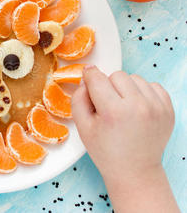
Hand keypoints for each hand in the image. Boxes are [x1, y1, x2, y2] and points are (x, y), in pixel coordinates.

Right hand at [72, 65, 178, 212]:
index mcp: (114, 112)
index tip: (88, 80)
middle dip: (108, 85)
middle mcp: (139, 107)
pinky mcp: (168, 109)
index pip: (97, 78)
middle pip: (117, 75)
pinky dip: (142, 92)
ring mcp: (157, 107)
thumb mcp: (82, 127)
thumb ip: (78, 98)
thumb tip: (86, 77)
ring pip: (135, 78)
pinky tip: (136, 108)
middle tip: (107, 105)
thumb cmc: (106, 151)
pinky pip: (152, 85)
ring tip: (123, 107)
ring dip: (126, 88)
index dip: (89, 77)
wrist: (134, 170)